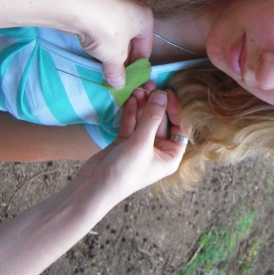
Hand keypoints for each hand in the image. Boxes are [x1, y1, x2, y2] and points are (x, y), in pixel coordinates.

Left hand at [75, 0, 153, 87]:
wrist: (75, 7)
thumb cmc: (106, 31)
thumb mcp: (114, 57)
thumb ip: (118, 72)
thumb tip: (119, 85)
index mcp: (145, 17)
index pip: (145, 47)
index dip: (138, 65)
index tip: (130, 78)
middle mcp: (132, 7)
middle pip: (131, 39)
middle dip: (123, 57)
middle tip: (116, 72)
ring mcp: (113, 3)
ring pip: (116, 32)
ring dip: (111, 48)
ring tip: (103, 63)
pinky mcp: (96, 3)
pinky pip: (103, 25)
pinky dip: (100, 37)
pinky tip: (92, 48)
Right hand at [75, 85, 186, 205]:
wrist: (93, 189)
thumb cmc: (124, 173)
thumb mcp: (141, 144)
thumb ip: (152, 117)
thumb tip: (162, 94)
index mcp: (171, 156)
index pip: (180, 127)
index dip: (175, 109)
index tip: (167, 92)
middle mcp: (158, 150)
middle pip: (162, 121)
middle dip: (155, 103)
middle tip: (149, 85)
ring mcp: (141, 146)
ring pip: (145, 120)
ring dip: (142, 105)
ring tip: (138, 89)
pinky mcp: (125, 142)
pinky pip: (132, 123)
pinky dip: (131, 111)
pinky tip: (131, 98)